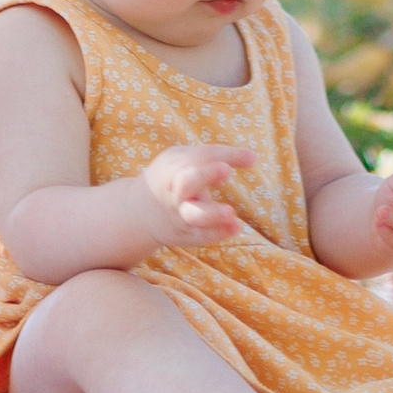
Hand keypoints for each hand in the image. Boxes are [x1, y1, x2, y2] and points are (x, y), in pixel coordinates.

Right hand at [136, 145, 253, 247]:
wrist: (140, 212)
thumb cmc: (171, 177)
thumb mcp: (182, 159)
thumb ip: (212, 158)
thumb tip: (251, 158)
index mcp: (173, 167)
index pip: (200, 157)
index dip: (226, 155)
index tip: (252, 158)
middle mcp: (175, 191)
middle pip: (186, 182)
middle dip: (205, 174)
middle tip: (226, 170)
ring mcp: (179, 215)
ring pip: (193, 215)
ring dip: (211, 213)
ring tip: (231, 213)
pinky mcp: (185, 235)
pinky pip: (201, 236)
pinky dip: (217, 233)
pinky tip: (235, 228)